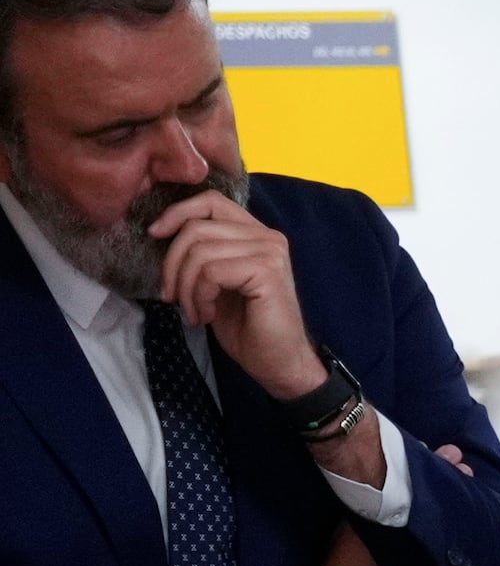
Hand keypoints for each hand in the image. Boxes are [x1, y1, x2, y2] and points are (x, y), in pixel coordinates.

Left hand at [151, 186, 326, 405]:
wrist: (278, 364)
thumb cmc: (247, 327)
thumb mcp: (216, 281)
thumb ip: (202, 251)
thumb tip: (160, 232)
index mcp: (255, 234)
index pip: (209, 201)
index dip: (176, 213)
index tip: (154, 236)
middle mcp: (267, 237)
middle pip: (196, 227)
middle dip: (172, 263)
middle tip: (171, 296)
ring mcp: (270, 252)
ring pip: (200, 251)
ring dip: (185, 286)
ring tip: (193, 312)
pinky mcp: (267, 272)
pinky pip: (211, 272)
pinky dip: (198, 296)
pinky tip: (206, 315)